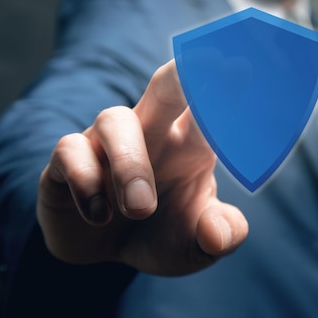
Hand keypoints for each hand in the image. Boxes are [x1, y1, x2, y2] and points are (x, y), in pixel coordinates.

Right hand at [36, 60, 247, 274]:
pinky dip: (86, 182)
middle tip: (211, 64)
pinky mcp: (68, 161)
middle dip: (185, 73)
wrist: (103, 253)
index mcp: (190, 145)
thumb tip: (218, 232)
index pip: (213, 107)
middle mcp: (151, 132)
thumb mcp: (196, 245)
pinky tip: (99, 217)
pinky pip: (70, 151)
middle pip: (166, 86)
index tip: (249, 64)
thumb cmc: (158, 234)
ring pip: (115, 121)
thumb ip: (219, 236)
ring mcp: (107, 143)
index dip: (230, 87)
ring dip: (130, 164)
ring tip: (141, 208)